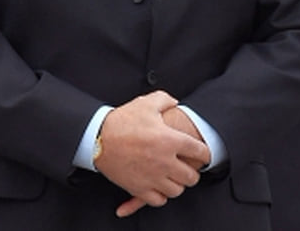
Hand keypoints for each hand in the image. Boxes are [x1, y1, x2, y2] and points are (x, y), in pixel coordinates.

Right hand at [93, 91, 209, 217]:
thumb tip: (175, 102)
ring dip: (176, 184)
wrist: (96, 138)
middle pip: (192, 177)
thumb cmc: (121, 121)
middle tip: (185, 167)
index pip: (200, 152)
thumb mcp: (144, 103)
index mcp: (170, 140)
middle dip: (190, 172)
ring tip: (171, 177)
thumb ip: (165, 99)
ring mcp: (152, 177)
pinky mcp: (139, 188)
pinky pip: (159, 200)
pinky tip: (157, 186)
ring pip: (177, 191)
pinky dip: (160, 195)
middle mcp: (165, 162)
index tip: (200, 153)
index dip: (204, 153)